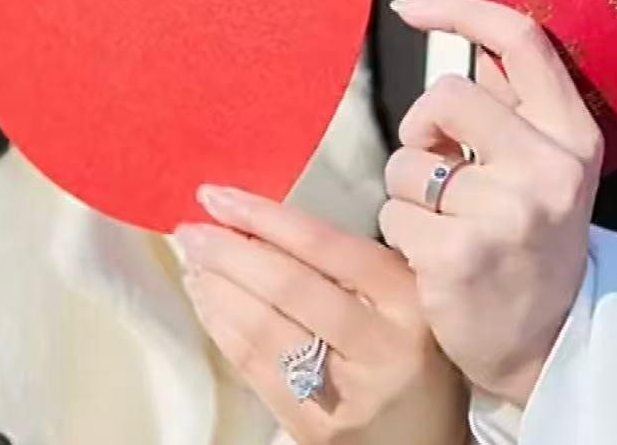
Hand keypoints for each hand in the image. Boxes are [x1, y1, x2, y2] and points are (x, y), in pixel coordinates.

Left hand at [175, 185, 468, 444]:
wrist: (427, 442)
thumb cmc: (415, 352)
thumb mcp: (405, 294)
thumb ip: (352, 262)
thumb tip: (261, 225)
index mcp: (405, 297)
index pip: (324, 245)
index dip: (264, 217)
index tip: (218, 196)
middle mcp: (379, 345)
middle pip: (287, 287)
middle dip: (228, 253)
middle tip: (189, 229)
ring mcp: (345, 395)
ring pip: (263, 331)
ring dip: (217, 290)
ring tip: (192, 261)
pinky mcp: (315, 431)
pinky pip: (256, 371)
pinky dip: (223, 331)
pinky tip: (207, 304)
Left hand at [378, 0, 602, 408]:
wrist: (548, 348)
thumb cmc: (535, 243)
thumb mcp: (547, 168)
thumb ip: (513, 105)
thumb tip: (471, 34)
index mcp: (572, 136)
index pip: (520, 40)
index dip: (458, 10)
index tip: (411, 7)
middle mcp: (547, 168)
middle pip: (446, 95)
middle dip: (422, 126)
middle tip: (437, 161)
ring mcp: (506, 213)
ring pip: (409, 160)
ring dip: (408, 190)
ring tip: (443, 222)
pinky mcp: (460, 255)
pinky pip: (393, 212)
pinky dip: (400, 231)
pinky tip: (432, 257)